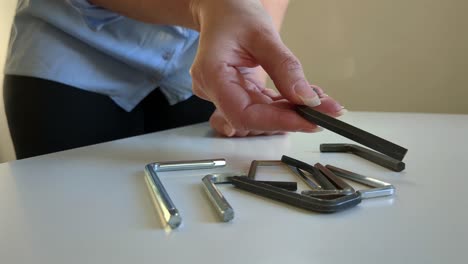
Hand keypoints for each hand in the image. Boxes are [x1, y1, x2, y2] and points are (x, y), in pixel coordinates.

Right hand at [190, 0, 344, 135]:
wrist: (223, 9)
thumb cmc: (234, 13)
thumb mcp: (263, 34)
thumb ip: (284, 67)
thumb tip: (307, 99)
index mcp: (212, 75)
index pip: (243, 114)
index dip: (277, 122)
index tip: (310, 121)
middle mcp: (214, 91)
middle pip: (254, 119)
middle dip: (292, 118)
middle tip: (327, 110)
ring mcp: (225, 94)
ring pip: (261, 117)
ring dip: (292, 113)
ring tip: (321, 102)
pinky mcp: (239, 93)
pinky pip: (263, 107)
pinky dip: (286, 105)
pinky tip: (306, 98)